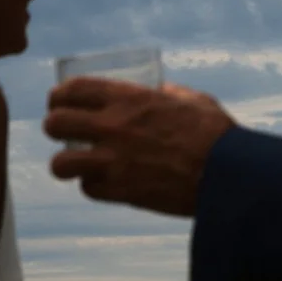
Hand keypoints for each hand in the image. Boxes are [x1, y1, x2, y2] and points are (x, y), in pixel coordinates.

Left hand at [43, 80, 236, 217]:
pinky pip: (88, 189)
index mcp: (128, 99)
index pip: (73, 89)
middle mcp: (113, 127)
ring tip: (75, 163)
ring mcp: (113, 161)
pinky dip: (93, 186)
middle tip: (62, 132)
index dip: (59, 95)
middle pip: (55, 123)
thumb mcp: (192, 100)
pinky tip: (104, 182)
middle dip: (54, 126)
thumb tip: (160, 91)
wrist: (226, 175)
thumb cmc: (215, 134)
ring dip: (65, 164)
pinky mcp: (120, 190)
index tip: (59, 101)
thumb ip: (169, 93)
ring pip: (60, 164)